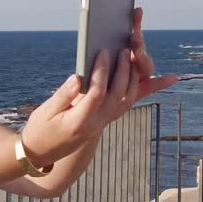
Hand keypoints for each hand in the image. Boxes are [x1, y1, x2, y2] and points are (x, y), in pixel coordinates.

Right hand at [22, 7, 177, 164]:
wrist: (44, 153)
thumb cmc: (40, 130)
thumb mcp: (45, 112)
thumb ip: (63, 95)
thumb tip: (79, 77)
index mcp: (79, 122)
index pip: (96, 93)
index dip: (101, 71)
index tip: (103, 51)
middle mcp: (97, 124)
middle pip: (118, 94)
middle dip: (123, 70)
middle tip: (124, 48)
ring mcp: (104, 122)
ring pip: (128, 99)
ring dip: (135, 76)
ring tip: (134, 54)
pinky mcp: (107, 119)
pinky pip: (129, 102)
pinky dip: (144, 88)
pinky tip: (162, 78)